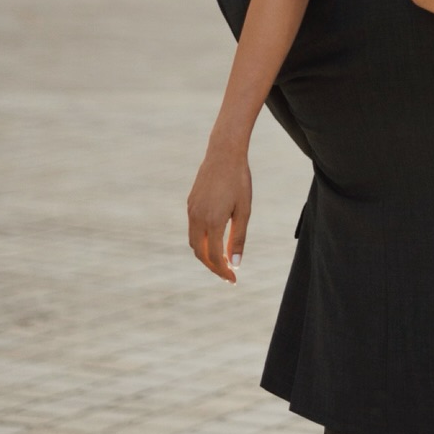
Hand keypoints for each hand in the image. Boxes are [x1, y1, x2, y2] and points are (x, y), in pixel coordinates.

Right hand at [187, 143, 251, 282]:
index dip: (223, 271)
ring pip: (193, 242)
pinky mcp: (190, 203)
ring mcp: (191, 210)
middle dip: (212, 266)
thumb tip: (236, 264)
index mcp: (212, 222)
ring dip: (205, 253)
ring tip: (221, 259)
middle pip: (199, 253)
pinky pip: (193, 228)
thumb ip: (238, 238)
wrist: (224, 154)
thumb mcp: (244, 210)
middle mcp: (197, 218)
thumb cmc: (239, 181)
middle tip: (227, 274)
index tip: (233, 279)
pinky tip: (214, 239)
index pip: (213, 257)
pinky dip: (201, 239)